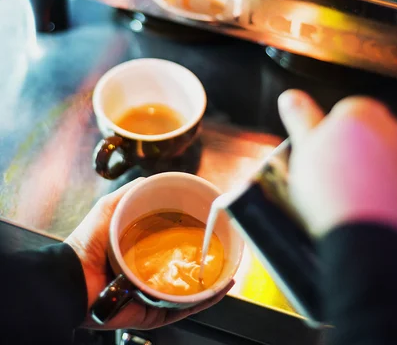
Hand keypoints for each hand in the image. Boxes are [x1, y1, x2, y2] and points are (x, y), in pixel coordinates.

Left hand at [66, 180, 232, 330]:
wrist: (72, 279)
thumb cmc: (87, 243)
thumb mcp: (109, 208)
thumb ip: (130, 193)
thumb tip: (153, 180)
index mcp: (141, 249)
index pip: (173, 241)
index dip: (192, 233)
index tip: (209, 222)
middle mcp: (149, 271)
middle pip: (183, 265)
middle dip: (205, 259)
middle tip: (224, 245)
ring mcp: (153, 293)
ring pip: (189, 289)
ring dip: (212, 280)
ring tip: (229, 267)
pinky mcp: (154, 313)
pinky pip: (183, 309)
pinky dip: (204, 301)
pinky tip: (219, 288)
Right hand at [278, 91, 396, 236]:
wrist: (364, 237)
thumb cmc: (333, 189)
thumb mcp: (304, 148)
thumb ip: (300, 118)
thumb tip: (290, 96)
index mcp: (363, 111)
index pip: (344, 112)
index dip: (328, 135)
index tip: (321, 155)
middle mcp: (392, 127)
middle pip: (366, 133)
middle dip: (352, 149)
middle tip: (334, 176)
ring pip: (382, 157)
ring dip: (371, 170)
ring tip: (352, 196)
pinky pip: (392, 179)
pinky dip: (385, 188)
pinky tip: (370, 205)